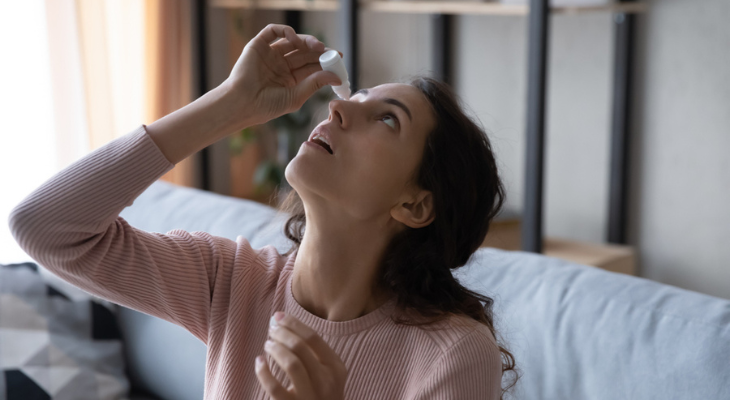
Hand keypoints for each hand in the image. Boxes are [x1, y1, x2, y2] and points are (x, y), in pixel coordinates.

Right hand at [225, 24, 341, 127]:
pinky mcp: (259, 45)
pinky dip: (286, 31)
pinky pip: (274, 32)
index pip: (310, 66)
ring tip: (318, 47)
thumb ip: (315, 84)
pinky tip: (295, 40)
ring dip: (307, 41)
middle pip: (304, 53)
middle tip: (332, 52)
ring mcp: (270, 54)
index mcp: (289, 79)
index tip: (339, 60)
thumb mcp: (296, 96)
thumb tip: (336, 77)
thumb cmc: (266, 106)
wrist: (242, 104)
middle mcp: (280, 65)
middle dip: (319, 51)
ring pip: (292, 41)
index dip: (325, 62)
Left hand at [256, 312, 347, 399]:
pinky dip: (263, 371)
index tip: (279, 317)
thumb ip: (314, 353)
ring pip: (291, 363)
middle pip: (300, 347)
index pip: (313, 338)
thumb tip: (282, 322)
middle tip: (271, 329)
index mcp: (336, 368)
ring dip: (275, 349)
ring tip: (267, 344)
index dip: (293, 324)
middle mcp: (326, 381)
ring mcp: (311, 396)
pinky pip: (275, 387)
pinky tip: (259, 362)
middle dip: (282, 333)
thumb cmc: (321, 395)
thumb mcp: (327, 374)